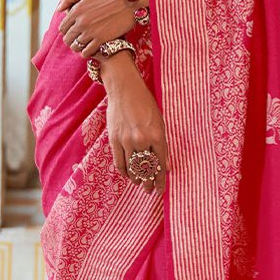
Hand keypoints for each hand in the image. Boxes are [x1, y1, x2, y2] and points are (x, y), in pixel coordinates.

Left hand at [59, 0, 134, 57]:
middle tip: (79, 39)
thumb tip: (59, 9)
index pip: (63, 27)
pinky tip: (92, 49)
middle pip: (68, 39)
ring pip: (76, 47)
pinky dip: (87, 52)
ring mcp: (91, 32)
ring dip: (78, 47)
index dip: (66, 30)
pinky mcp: (101, 40)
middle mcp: (81, 22)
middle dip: (71, 39)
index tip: (73, 30)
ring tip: (85, 45)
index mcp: (76, 10)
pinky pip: (87, 52)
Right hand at [103, 58, 168, 195]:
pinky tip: (128, 175)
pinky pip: (119, 162)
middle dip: (148, 183)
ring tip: (139, 184)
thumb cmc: (145, 104)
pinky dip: (124, 171)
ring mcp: (126, 141)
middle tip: (149, 190)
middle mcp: (142, 140)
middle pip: (146, 170)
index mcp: (157, 136)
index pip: (160, 165)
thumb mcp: (159, 123)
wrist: (125, 89)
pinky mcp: (114, 139)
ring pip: (132, 168)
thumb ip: (162, 144)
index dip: (160, 180)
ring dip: (136, 179)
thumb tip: (166, 166)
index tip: (160, 189)